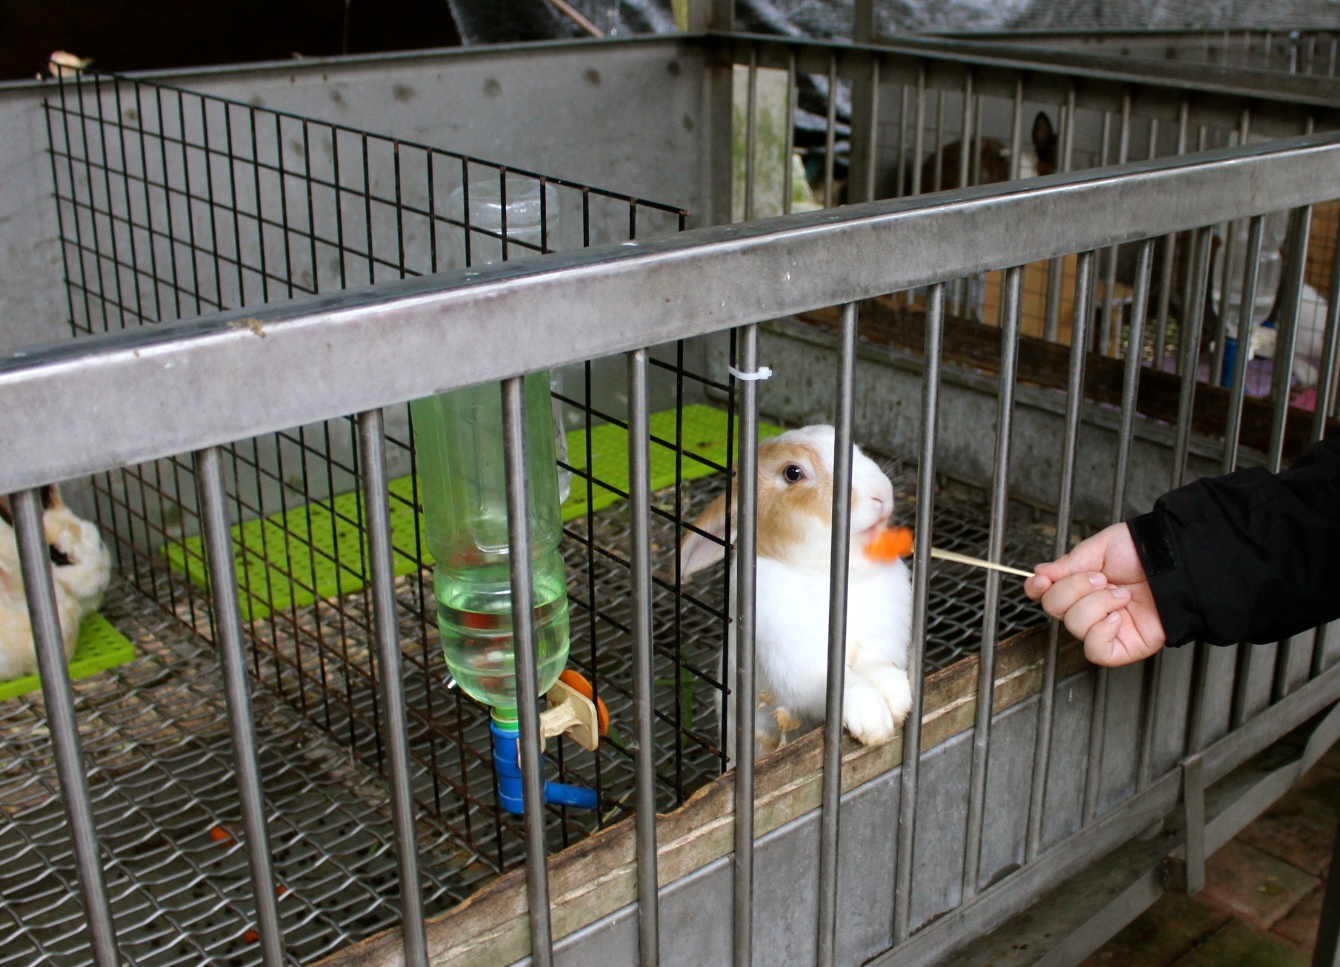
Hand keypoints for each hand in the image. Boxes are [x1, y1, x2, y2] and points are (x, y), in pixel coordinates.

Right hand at [1025, 523, 1167, 666]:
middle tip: (1101, 578)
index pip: (1046, 594)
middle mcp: (1090, 607)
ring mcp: (1105, 628)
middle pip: (1055, 609)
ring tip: (1121, 593)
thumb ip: (1068, 563)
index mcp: (1082, 584)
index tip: (1041, 581)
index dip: (1037, 589)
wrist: (1179, 564)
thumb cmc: (1145, 552)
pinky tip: (1117, 616)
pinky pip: (1096, 650)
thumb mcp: (1100, 548)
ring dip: (1096, 605)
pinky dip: (1101, 631)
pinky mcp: (1122, 647)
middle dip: (1074, 589)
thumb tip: (1040, 573)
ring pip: (1075, 627)